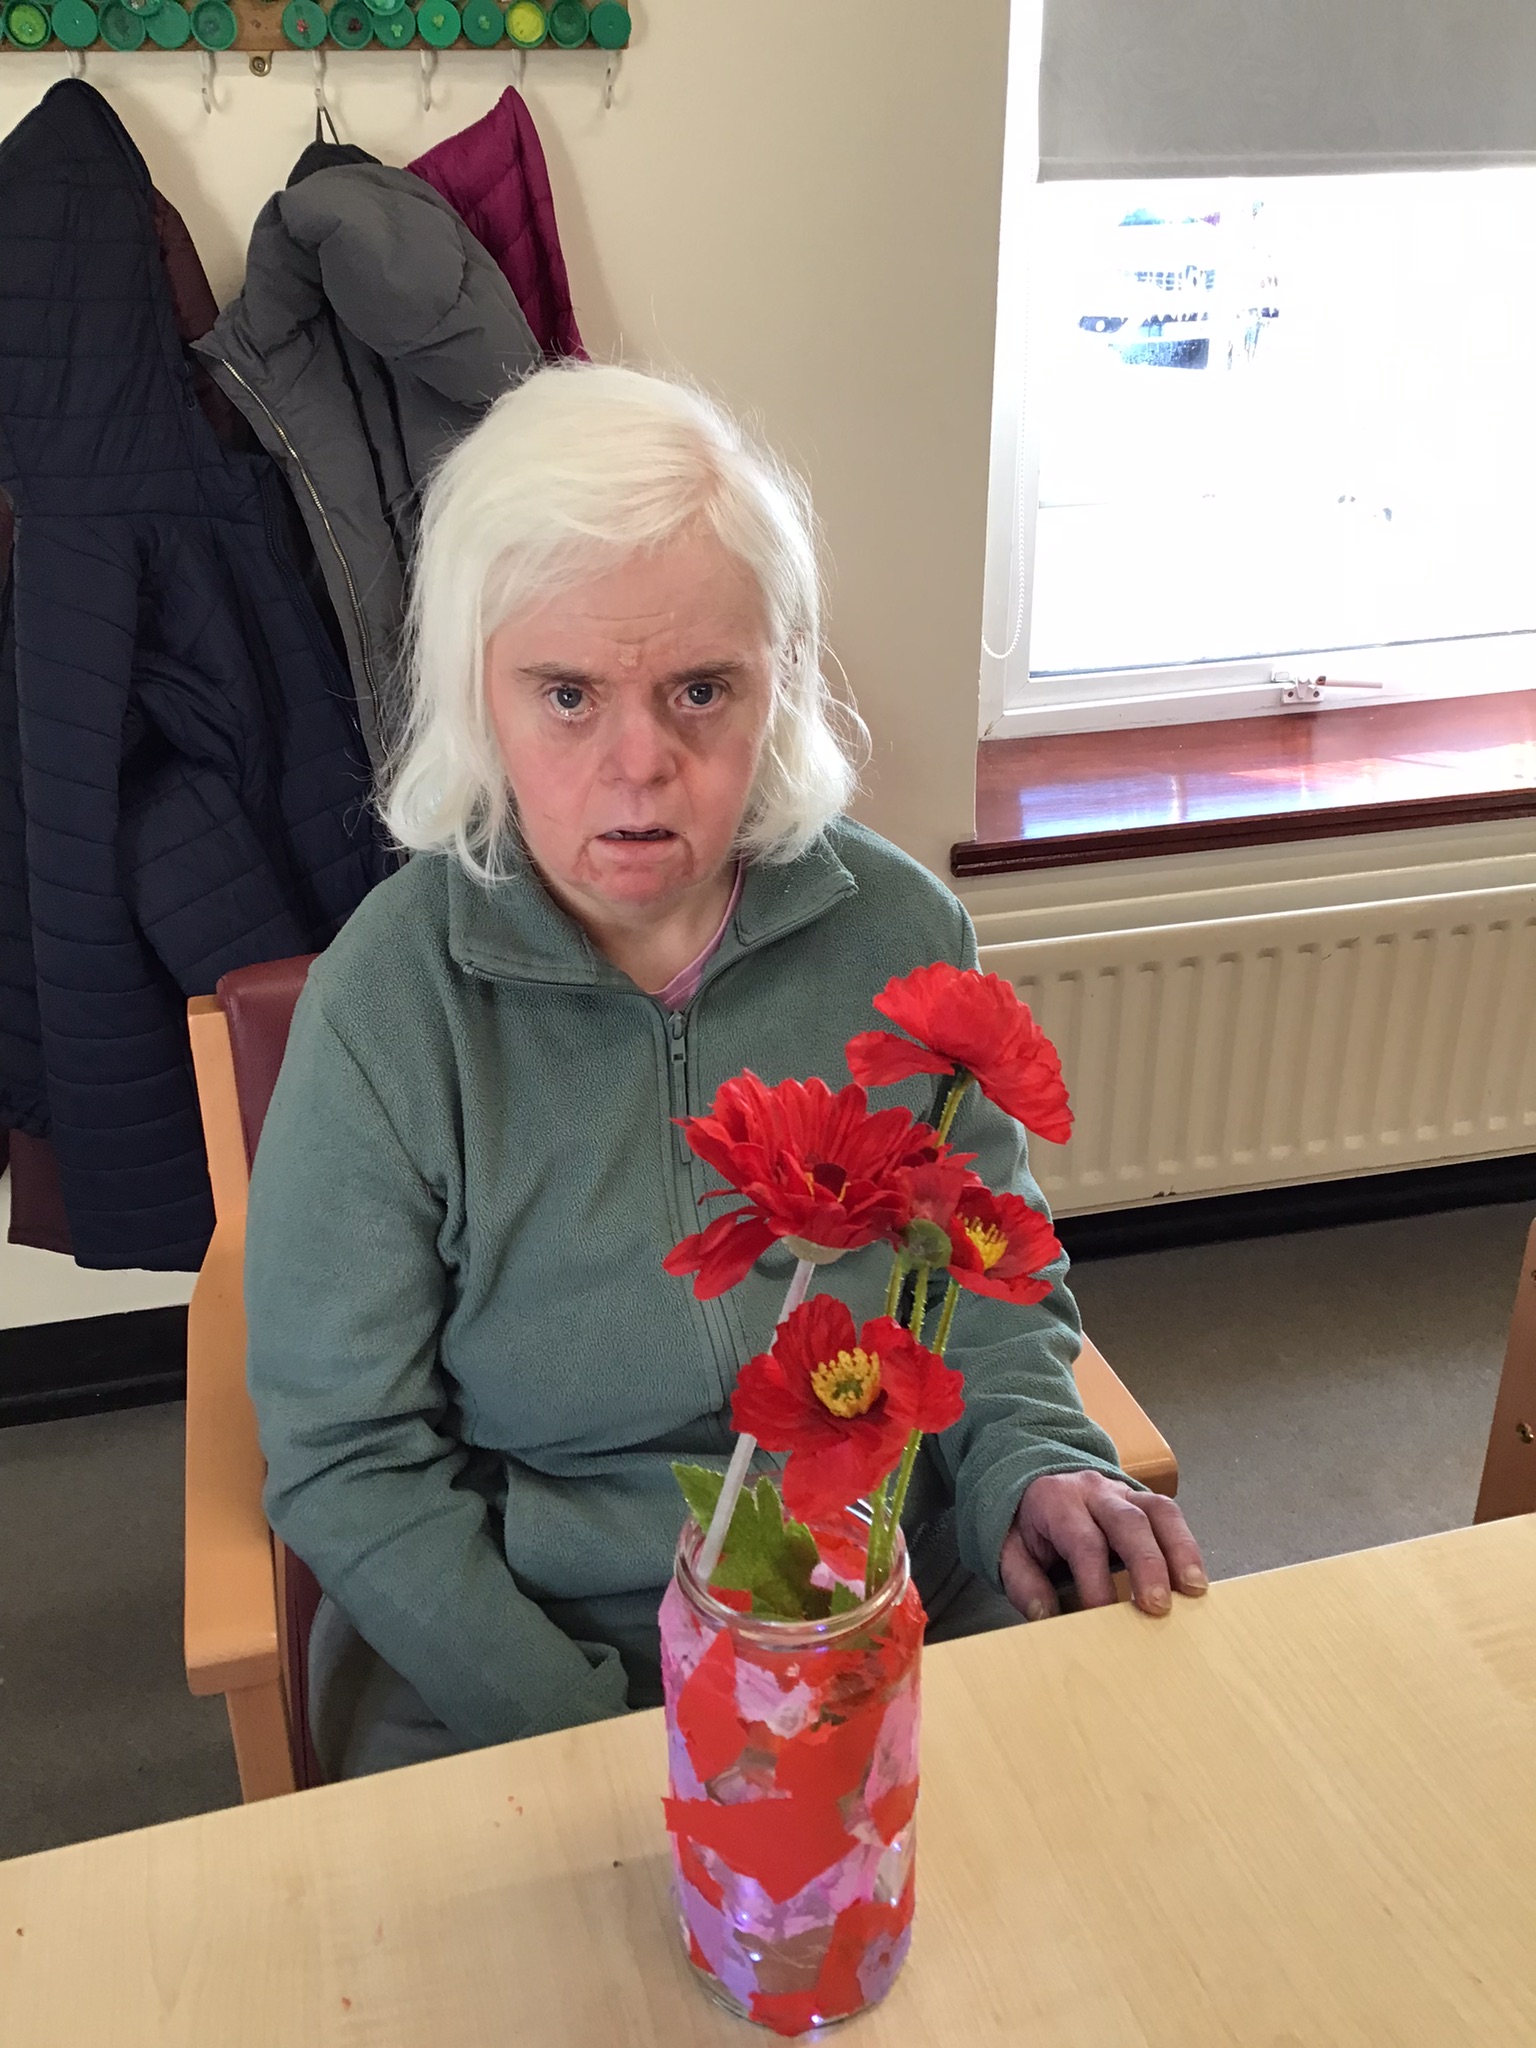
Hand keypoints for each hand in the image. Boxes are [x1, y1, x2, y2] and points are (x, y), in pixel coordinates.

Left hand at [1001, 1470, 1207, 1619]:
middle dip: (1147, 1564)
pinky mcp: (1144, 1500)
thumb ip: (1024, 1582)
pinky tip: (1194, 1579)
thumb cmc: (1028, 1523)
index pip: (1083, 1541)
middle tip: (1158, 1606)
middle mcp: (1095, 1491)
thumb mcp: (1009, 1548)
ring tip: (1194, 1590)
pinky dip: (1186, 1546)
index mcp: (1058, 1502)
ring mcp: (1124, 1492)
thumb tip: (1045, 1616)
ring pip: (1160, 1512)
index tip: (1103, 1616)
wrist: (1035, 1478)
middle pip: (1129, 1522)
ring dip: (1180, 1551)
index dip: (1095, 1580)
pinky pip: (1171, 1516)